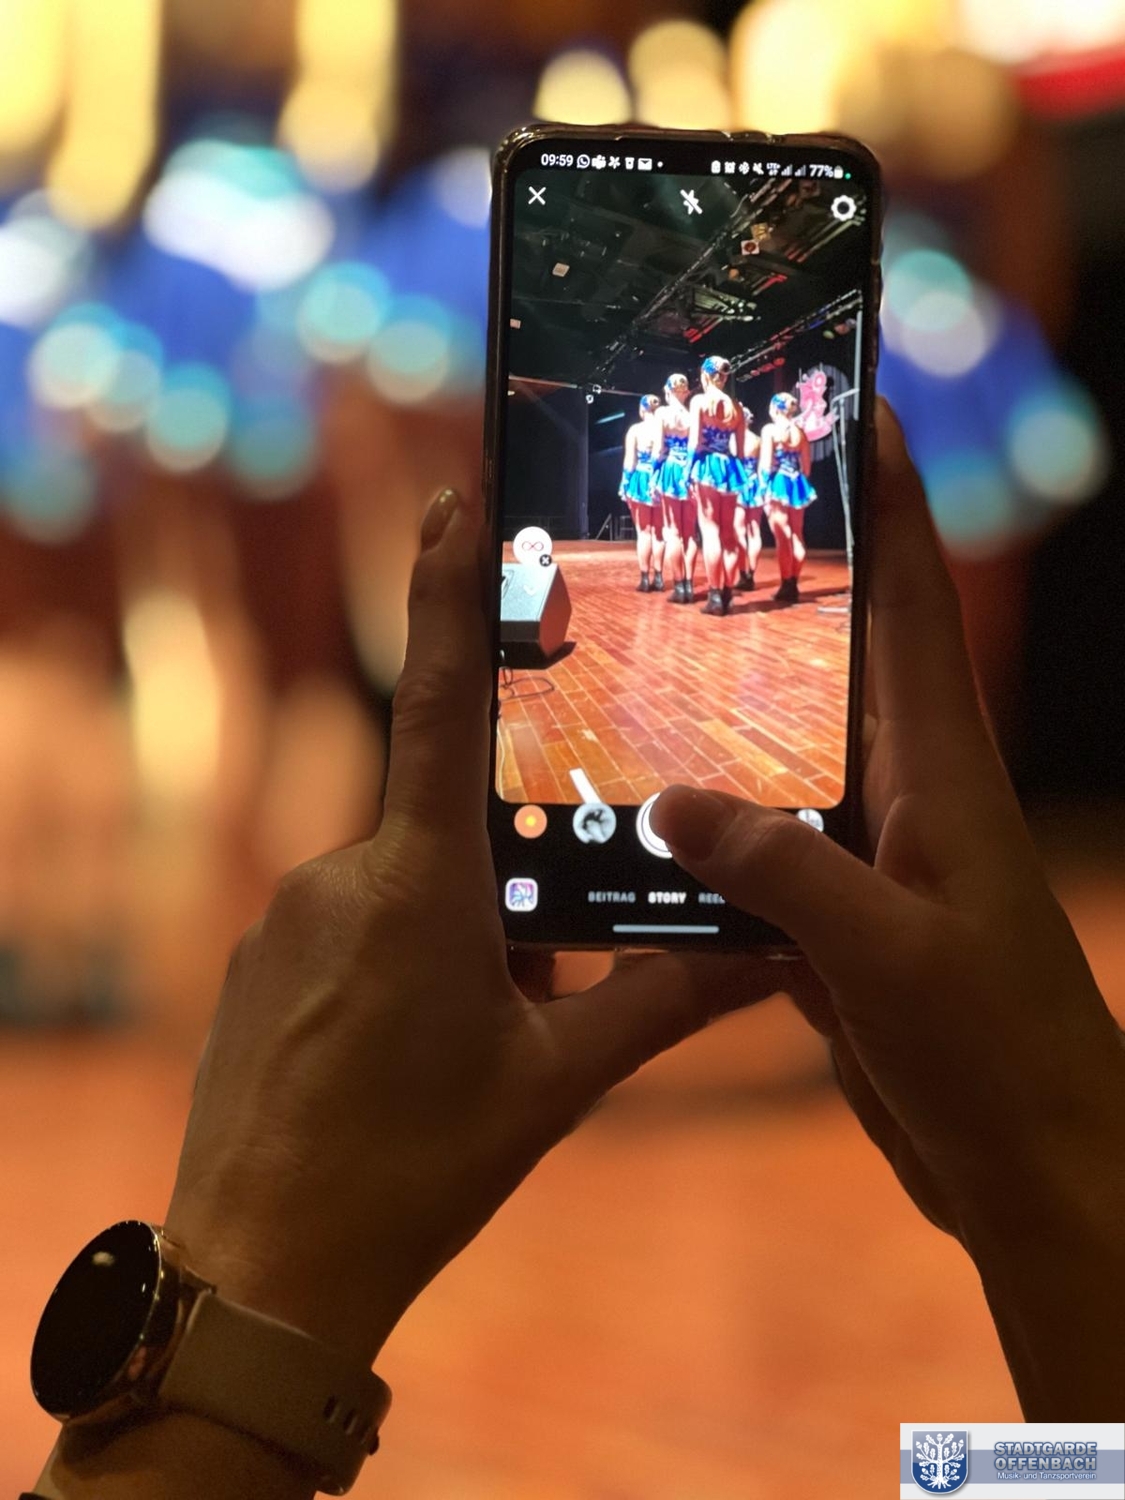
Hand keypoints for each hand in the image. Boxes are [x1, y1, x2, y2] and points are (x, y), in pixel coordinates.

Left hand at [164, 488, 782, 1368]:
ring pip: (402, 889)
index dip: (451, 592)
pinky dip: (396, 968)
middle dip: (503, 885)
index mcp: (421, 885)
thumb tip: (759, 957)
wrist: (260, 1272)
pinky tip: (408, 1059)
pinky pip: (350, 929)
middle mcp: (342, 875)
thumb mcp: (552, 1085)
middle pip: (449, 831)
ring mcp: (288, 916)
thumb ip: (656, 1005)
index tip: (449, 500)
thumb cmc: (413, 1171)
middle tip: (521, 990)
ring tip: (465, 1052)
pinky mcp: (260, 963)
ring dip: (453, 942)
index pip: (446, 703)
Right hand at [652, 403, 1124, 1248]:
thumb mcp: (886, 957)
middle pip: (840, 657)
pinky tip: (641, 810)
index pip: (912, 606)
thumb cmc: (994, 1054)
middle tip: (708, 505)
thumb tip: (666, 802)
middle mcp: (904, 795)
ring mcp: (868, 858)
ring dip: (729, 701)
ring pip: (785, 754)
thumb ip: (779, 873)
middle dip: (791, 575)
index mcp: (939, 774)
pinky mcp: (837, 921)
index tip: (860, 406)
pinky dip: (707, 821)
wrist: (1033, 1169)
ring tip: (645, 642)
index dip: (890, 504)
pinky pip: (760, 847)